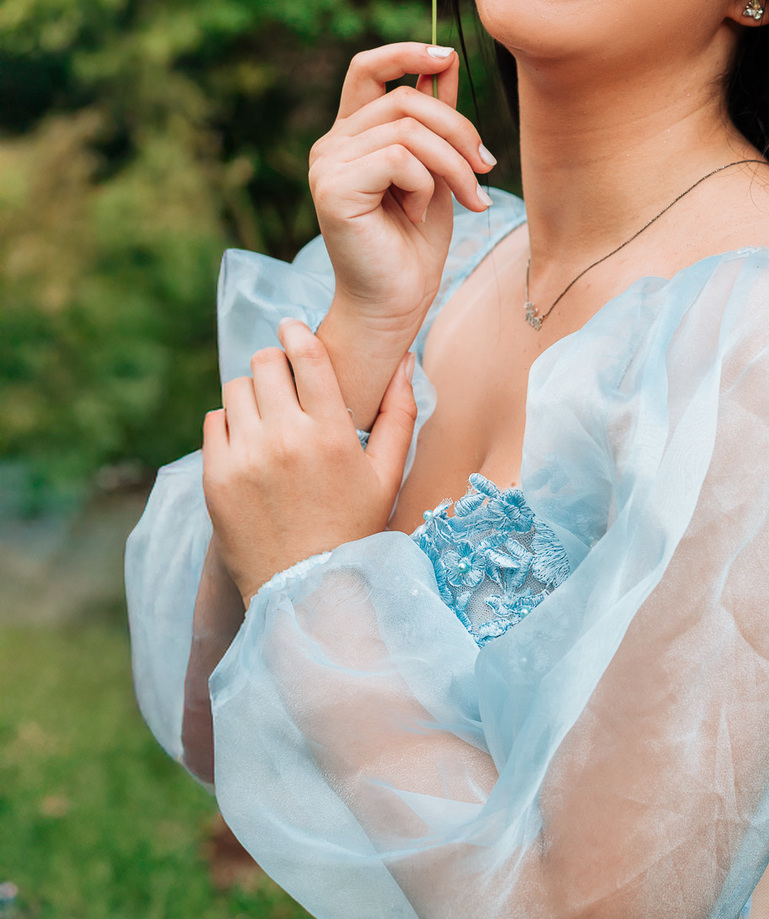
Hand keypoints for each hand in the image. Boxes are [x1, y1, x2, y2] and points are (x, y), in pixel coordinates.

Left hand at [202, 320, 417, 603]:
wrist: (308, 591)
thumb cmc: (355, 530)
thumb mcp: (387, 474)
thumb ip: (399, 413)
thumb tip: (404, 361)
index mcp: (330, 434)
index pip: (307, 355)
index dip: (297, 332)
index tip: (292, 327)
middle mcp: (285, 439)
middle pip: (265, 363)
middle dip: (276, 363)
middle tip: (284, 377)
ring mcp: (245, 458)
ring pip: (236, 389)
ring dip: (252, 392)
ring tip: (267, 414)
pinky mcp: (216, 478)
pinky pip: (214, 421)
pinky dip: (230, 423)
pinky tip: (249, 441)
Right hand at [309, 42, 495, 424]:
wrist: (396, 300)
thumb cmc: (414, 243)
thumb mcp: (436, 169)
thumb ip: (436, 120)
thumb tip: (447, 62)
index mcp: (352, 135)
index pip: (367, 69)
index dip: (406, 52)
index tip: (448, 56)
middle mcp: (332, 144)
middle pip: (405, 98)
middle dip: (458, 127)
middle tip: (487, 165)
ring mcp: (327, 165)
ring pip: (409, 129)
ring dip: (453, 162)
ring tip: (469, 197)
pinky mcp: (334, 188)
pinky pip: (400, 158)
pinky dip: (427, 183)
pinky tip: (422, 213)